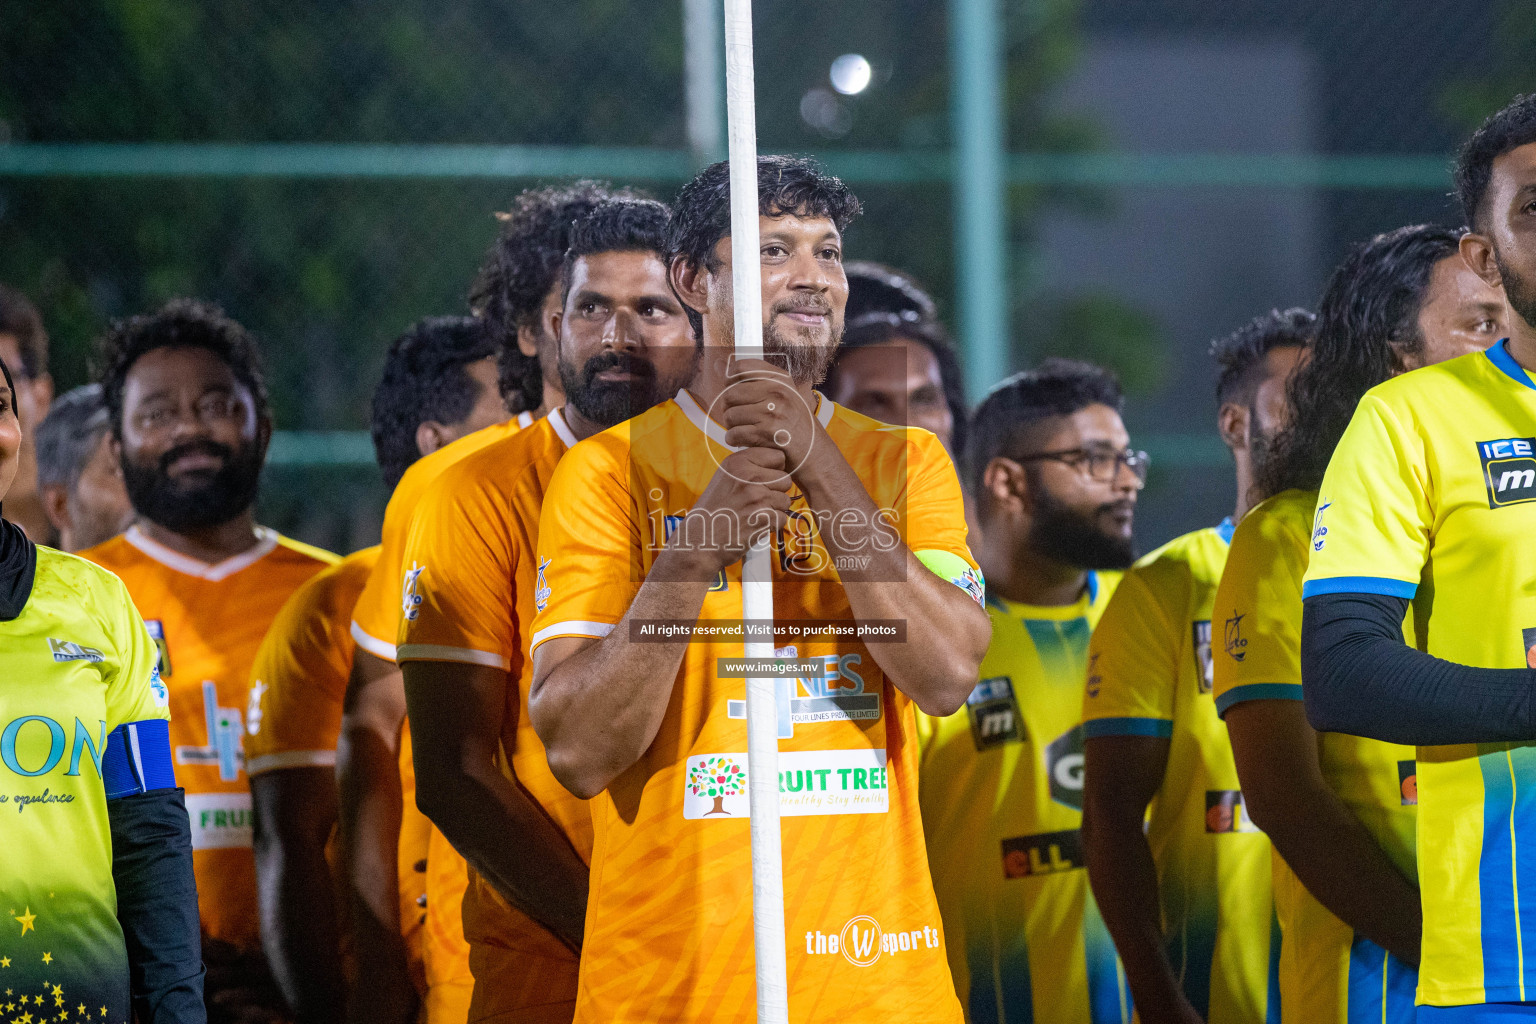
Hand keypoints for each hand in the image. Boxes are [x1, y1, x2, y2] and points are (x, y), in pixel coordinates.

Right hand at [667, 447, 792, 577]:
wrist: (699, 541)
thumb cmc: (713, 511)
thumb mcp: (724, 478)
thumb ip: (749, 467)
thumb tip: (779, 461)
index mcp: (737, 462)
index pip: (778, 456)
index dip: (774, 470)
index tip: (762, 481)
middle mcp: (748, 475)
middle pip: (785, 479)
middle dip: (776, 492)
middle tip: (755, 502)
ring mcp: (756, 496)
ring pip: (785, 499)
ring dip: (774, 509)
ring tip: (753, 514)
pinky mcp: (763, 517)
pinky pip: (782, 518)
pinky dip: (772, 525)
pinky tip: (754, 525)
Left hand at [721, 357, 819, 473]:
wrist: (815, 455)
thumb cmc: (795, 426)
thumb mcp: (782, 396)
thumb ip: (752, 380)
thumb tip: (716, 364)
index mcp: (780, 380)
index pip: (741, 367)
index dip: (730, 380)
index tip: (735, 392)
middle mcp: (777, 392)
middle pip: (730, 394)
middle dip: (730, 409)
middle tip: (741, 419)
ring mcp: (773, 411)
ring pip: (729, 416)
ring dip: (732, 427)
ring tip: (745, 430)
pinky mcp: (767, 432)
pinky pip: (734, 434)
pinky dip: (735, 441)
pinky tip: (746, 442)